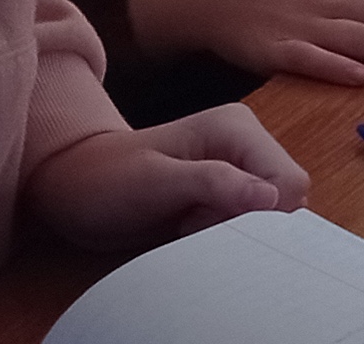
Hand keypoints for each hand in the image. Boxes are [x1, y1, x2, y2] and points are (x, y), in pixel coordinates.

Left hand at [23, 103, 309, 249]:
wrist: (73, 186)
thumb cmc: (104, 180)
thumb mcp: (154, 183)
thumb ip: (213, 184)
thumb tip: (270, 198)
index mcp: (237, 128)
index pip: (289, 183)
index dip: (261, 215)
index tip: (206, 219)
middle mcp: (245, 144)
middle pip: (284, 200)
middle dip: (247, 225)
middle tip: (192, 222)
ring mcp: (238, 168)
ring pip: (269, 217)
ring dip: (233, 232)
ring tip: (186, 222)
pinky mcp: (228, 191)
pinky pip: (249, 223)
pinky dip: (223, 236)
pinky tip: (188, 227)